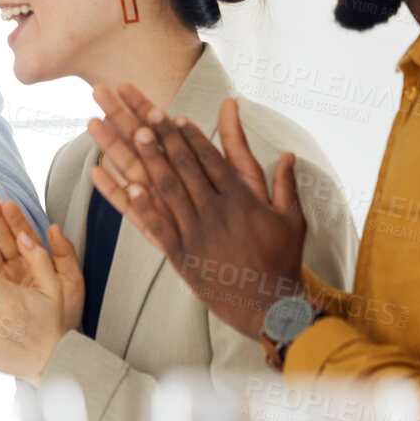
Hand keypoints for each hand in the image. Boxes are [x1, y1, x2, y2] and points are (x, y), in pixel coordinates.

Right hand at [0, 193, 83, 332]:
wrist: (52, 346)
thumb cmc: (64, 315)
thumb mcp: (70, 283)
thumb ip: (64, 255)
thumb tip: (54, 228)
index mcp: (35, 263)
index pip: (23, 235)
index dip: (15, 219)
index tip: (5, 203)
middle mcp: (16, 269)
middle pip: (1, 240)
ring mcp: (0, 281)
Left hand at [86, 84, 306, 338]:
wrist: (268, 306)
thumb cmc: (281, 261)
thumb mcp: (291, 219)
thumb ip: (286, 184)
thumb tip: (288, 154)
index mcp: (241, 200)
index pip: (212, 160)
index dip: (192, 137)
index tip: (176, 117)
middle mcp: (216, 211)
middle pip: (185, 167)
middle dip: (165, 138)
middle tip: (146, 114)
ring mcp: (196, 233)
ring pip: (168, 189)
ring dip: (149, 160)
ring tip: (132, 136)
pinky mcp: (182, 255)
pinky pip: (158, 226)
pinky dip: (142, 205)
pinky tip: (128, 186)